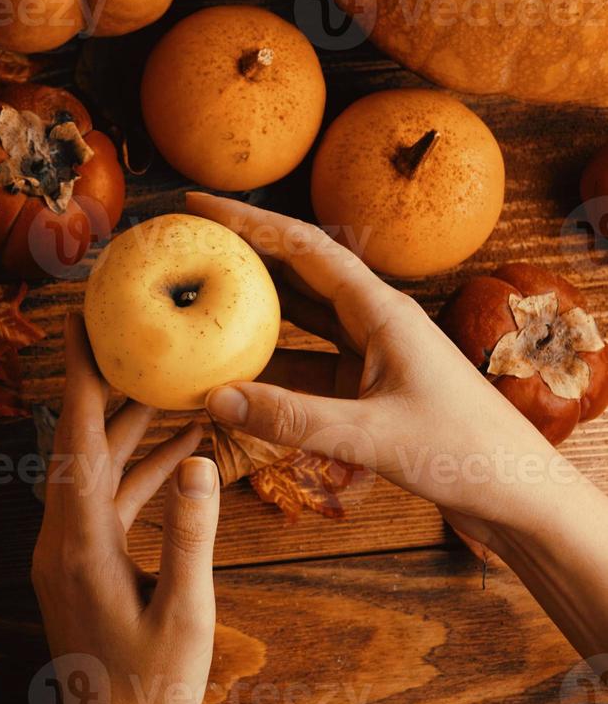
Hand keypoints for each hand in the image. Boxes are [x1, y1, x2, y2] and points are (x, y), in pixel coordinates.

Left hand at [31, 313, 217, 703]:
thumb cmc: (150, 688)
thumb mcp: (184, 615)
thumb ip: (191, 538)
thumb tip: (196, 461)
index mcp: (78, 542)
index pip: (71, 439)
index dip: (75, 376)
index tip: (76, 322)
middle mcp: (62, 537)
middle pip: (79, 442)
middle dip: (104, 385)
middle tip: (128, 331)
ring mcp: (69, 551)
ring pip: (96, 469)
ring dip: (128, 428)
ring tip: (167, 380)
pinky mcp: (83, 564)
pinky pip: (109, 502)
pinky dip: (139, 473)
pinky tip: (177, 452)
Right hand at [185, 191, 560, 537]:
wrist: (521, 496)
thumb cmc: (467, 456)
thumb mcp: (372, 436)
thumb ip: (291, 418)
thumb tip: (214, 398)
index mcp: (382, 311)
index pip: (301, 247)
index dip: (245, 221)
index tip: (196, 206)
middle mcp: (375, 322)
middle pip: (294, 273)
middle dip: (239, 255)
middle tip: (183, 246)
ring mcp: (371, 356)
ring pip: (296, 320)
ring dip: (249, 311)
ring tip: (196, 303)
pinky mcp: (368, 392)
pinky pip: (304, 366)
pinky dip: (267, 367)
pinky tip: (229, 376)